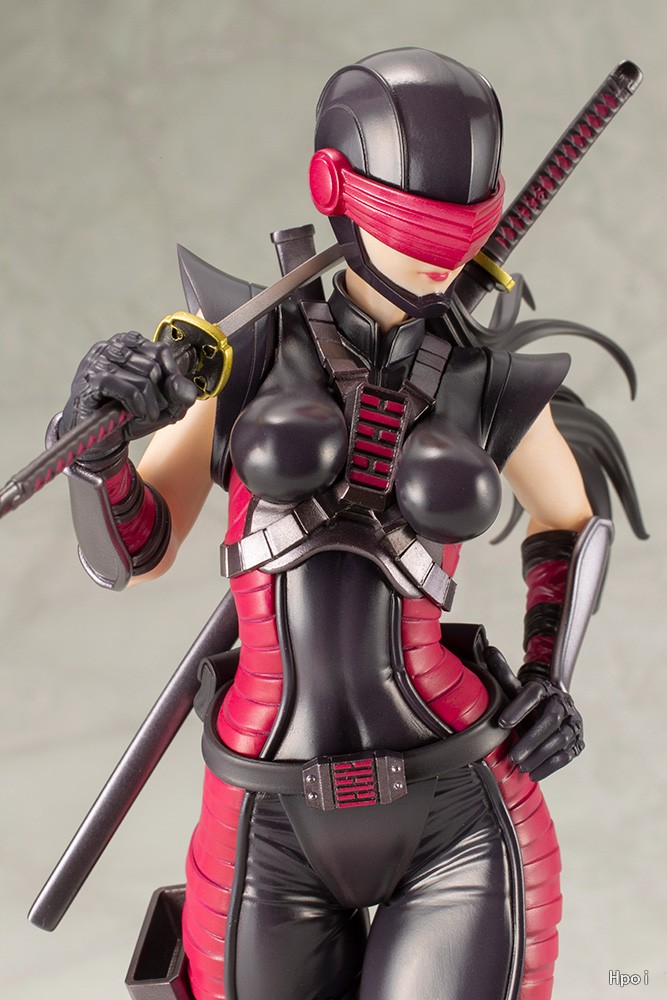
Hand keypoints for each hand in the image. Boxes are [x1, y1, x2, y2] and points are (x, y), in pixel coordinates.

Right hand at [60, 331, 196, 454]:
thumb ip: (177, 394)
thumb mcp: (159, 405)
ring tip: (145, 415)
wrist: (97, 436)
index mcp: (127, 345)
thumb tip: (185, 388)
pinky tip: (135, 414)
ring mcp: (99, 362)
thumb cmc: (125, 415)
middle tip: (155, 410)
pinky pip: (127, 390)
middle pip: (154, 366)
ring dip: (151, 404)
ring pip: (143, 378)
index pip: (161, 350)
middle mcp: (111, 348)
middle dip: (161, 395)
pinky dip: (138, 405)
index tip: (171, 395)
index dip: (172, 376)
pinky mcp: (92, 381)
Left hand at [484, 646, 584, 781]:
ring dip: (540, 755)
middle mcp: (562, 704)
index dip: (518, 708)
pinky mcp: (578, 741)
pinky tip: (534, 773)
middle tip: (512, 756)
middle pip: (550, 721)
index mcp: (545, 688)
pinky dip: (550, 766)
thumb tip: (489, 649)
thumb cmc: (527, 701)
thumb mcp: (514, 687)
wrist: (551, 708)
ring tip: (520, 766)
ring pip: (560, 740)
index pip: (533, 694)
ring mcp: (573, 723)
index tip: (501, 723)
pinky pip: (567, 755)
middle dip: (531, 739)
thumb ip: (502, 671)